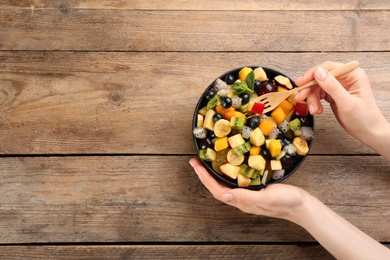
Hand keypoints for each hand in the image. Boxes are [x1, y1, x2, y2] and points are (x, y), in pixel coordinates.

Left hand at [189, 158, 307, 221]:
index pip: (217, 191)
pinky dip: (228, 171)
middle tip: (196, 160)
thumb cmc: (286, 202)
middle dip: (205, 174)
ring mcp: (248, 194)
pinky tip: (229, 163)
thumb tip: (225, 196)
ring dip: (214, 173)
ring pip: (226, 183)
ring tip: (207, 161)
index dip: (205, 178)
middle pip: (218, 187)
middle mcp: (242, 199)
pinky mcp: (255, 189)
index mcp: (242, 201)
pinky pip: (236, 180)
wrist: (302, 205)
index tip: (195, 165)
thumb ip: (246, 197)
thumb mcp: (266, 198)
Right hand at [295, 61, 389, 158]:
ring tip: (314, 111)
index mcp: (353, 74)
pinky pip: (319, 95)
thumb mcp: (346, 103)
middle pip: (320, 77)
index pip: (328, 68)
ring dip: (312, 99)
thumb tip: (318, 72)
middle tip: (299, 98)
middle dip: (310, 89)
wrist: (368, 132)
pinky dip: (315, 103)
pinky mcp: (334, 95)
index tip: (300, 83)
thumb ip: (332, 86)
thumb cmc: (364, 118)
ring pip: (317, 87)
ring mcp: (339, 86)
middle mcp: (345, 78)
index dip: (312, 74)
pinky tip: (317, 111)